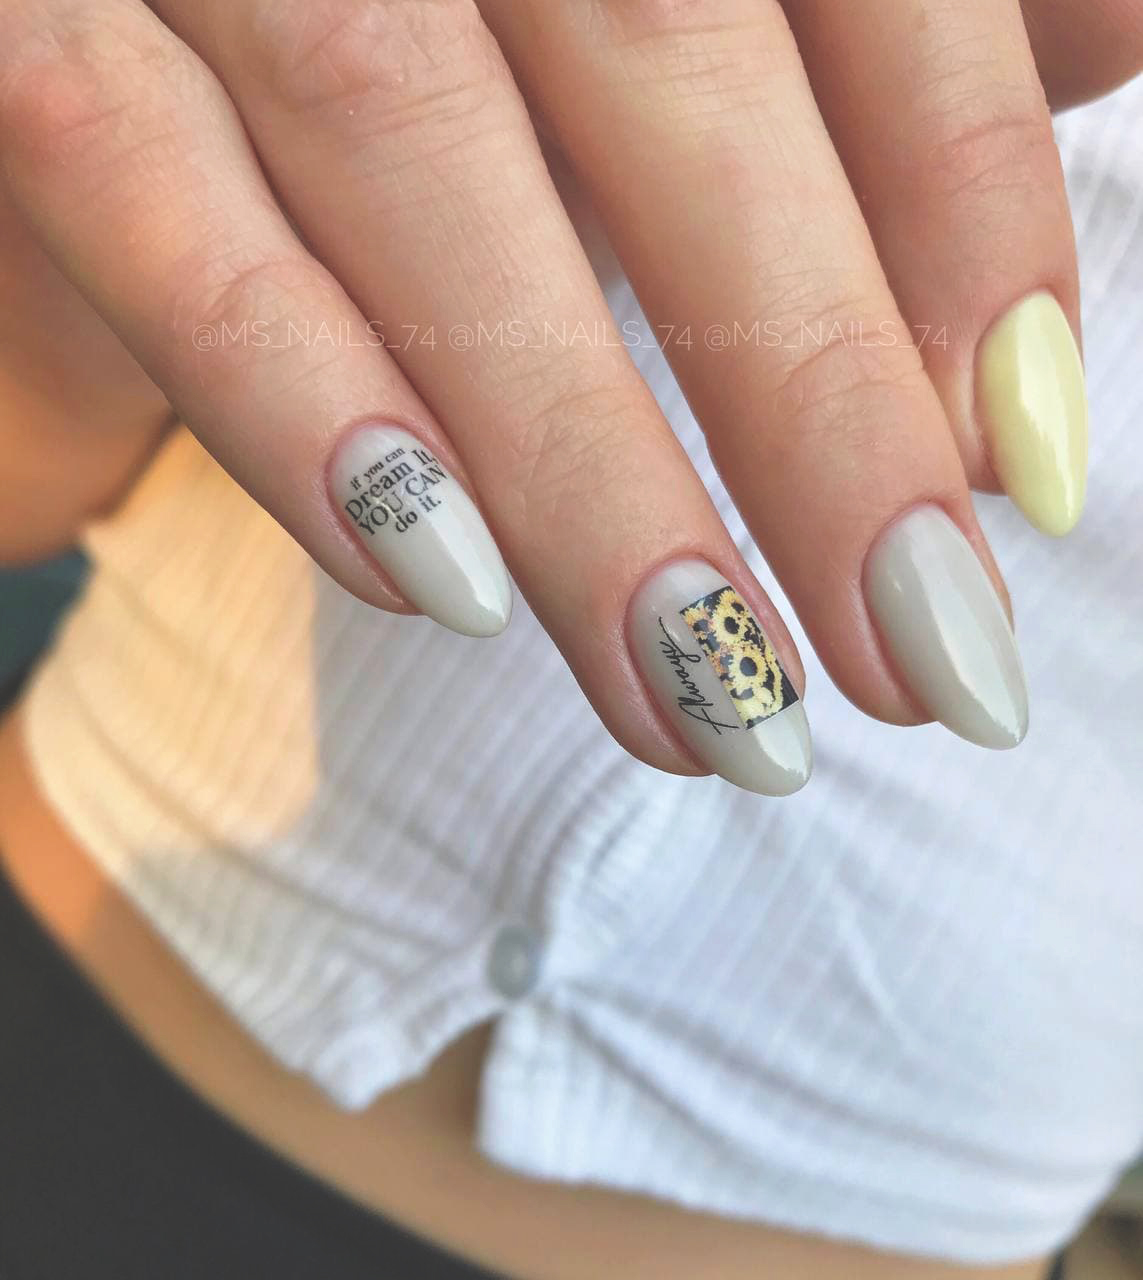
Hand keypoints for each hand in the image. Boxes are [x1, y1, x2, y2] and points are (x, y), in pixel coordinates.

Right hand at [0, 0, 1136, 794]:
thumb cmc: (457, 4)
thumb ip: (871, 9)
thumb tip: (1111, 41)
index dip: (963, 212)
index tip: (1025, 469)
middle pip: (662, 64)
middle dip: (813, 400)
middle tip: (924, 663)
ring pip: (411, 151)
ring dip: (578, 475)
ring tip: (714, 709)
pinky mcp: (24, 25)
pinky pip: (136, 187)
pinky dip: (291, 397)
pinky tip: (435, 593)